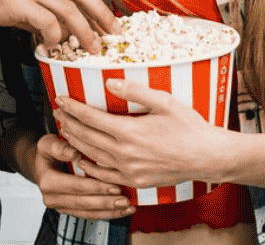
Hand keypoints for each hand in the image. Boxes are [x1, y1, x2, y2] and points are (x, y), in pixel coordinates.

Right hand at [0, 0, 118, 52]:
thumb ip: (41, 10)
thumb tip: (59, 32)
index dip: (99, 7)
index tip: (111, 25)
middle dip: (102, 16)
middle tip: (112, 37)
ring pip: (69, 9)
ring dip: (83, 31)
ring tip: (89, 49)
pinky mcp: (18, 2)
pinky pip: (46, 21)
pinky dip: (54, 36)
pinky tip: (51, 47)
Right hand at [30, 133, 134, 219]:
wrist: (41, 166)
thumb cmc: (47, 153)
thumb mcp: (48, 143)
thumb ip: (59, 147)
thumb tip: (74, 153)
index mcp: (47, 182)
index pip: (76, 186)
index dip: (96, 187)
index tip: (114, 186)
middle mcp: (52, 198)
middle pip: (84, 203)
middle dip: (106, 202)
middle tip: (125, 200)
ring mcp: (61, 207)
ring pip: (88, 213)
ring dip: (109, 212)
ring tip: (127, 207)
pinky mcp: (70, 211)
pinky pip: (89, 215)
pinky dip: (106, 214)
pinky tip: (121, 211)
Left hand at [54, 78, 227, 189]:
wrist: (207, 156)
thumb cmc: (189, 126)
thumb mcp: (164, 101)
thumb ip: (135, 91)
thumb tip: (109, 82)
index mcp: (129, 131)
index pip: (90, 118)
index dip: (72, 107)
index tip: (60, 98)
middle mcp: (125, 153)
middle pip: (86, 136)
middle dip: (68, 122)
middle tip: (57, 112)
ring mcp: (129, 170)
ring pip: (92, 155)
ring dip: (75, 141)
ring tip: (64, 129)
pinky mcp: (136, 181)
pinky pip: (105, 176)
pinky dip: (90, 167)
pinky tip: (82, 159)